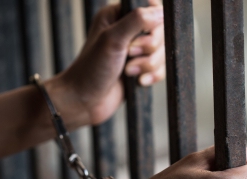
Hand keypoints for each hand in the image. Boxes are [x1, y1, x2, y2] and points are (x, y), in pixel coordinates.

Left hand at [46, 1, 164, 129]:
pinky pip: (161, 68)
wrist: (84, 101)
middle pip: (160, 31)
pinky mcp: (141, 69)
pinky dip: (152, 75)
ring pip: (162, 51)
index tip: (142, 33)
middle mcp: (127, 30)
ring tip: (128, 71)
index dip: (153, 21)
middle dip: (149, 47)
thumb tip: (160, 12)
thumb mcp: (112, 39)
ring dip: (148, 64)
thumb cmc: (91, 69)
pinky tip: (138, 81)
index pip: (150, 6)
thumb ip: (137, 20)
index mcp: (117, 15)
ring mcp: (135, 51)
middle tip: (129, 53)